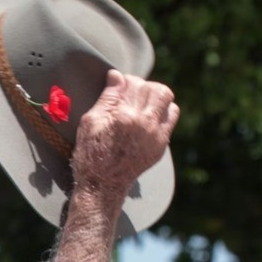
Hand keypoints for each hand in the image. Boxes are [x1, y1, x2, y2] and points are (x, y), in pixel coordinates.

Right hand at [71, 69, 178, 195]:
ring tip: (140, 103)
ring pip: (166, 97)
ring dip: (154, 95)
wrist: (102, 185)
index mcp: (123, 116)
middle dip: (140, 86)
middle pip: (152, 87)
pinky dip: (162, 110)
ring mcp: (155, 135)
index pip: (131, 82)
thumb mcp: (90, 123)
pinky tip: (148, 116)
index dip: (123, 80)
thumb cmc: (90, 154)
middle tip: (128, 94)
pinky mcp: (161, 144)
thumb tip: (116, 75)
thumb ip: (107, 98)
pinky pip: (172, 115)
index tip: (116, 85)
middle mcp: (143, 123)